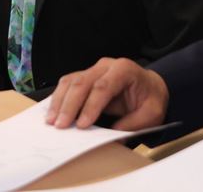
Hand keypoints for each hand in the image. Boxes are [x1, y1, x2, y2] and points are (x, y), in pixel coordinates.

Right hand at [46, 57, 168, 130]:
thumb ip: (133, 124)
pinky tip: (53, 111)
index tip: (82, 125)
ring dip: (59, 101)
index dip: (91, 106)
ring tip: (52, 121)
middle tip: (60, 125)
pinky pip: (68, 84)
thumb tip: (112, 136)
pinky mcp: (85, 76)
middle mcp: (106, 66)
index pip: (103, 86)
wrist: (149, 87)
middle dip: (69, 105)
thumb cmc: (150, 99)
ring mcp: (94, 69)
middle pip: (82, 82)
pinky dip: (58, 98)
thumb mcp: (151, 114)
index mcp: (124, 70)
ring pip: (71, 81)